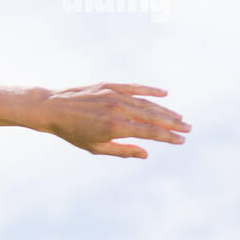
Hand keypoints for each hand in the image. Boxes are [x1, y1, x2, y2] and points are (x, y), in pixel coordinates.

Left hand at [42, 83, 190, 158]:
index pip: (150, 133)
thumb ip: (123, 150)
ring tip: (179, 117)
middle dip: (173, 123)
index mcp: (115, 127)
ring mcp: (114, 95)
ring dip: (165, 110)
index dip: (168, 137)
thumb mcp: (95, 147)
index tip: (181, 141)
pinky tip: (164, 93)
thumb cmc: (72, 132)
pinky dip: (150, 90)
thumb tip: (146, 153)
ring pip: (146, 103)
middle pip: (153, 117)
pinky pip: (135, 87)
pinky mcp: (109, 85)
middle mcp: (117, 110)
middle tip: (188, 128)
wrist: (51, 109)